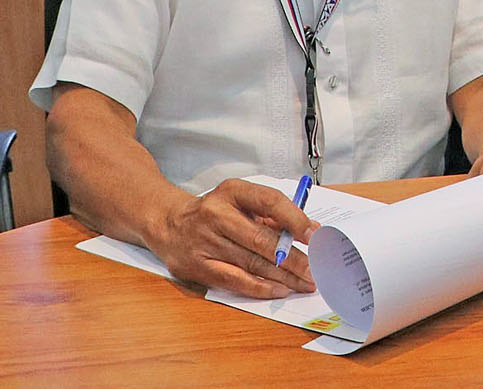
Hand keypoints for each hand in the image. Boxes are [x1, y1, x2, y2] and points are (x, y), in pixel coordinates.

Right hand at [147, 178, 316, 298]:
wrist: (168, 223)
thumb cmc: (214, 212)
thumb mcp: (239, 200)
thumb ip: (272, 213)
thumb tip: (309, 229)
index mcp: (232, 191)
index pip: (269, 201)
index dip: (294, 219)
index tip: (314, 235)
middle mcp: (216, 214)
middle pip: (262, 239)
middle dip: (294, 258)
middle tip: (314, 270)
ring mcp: (205, 241)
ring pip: (252, 263)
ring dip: (282, 276)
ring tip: (303, 283)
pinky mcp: (198, 266)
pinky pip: (235, 280)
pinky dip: (260, 287)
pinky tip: (278, 290)